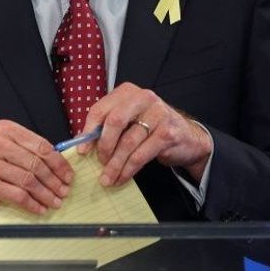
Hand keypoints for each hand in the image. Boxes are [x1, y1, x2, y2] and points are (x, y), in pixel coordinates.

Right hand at [0, 119, 72, 215]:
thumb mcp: (0, 144)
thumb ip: (24, 149)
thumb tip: (57, 164)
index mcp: (4, 130)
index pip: (40, 146)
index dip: (58, 163)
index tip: (68, 175)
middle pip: (36, 164)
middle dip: (54, 181)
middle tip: (64, 191)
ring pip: (28, 181)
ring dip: (46, 194)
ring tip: (55, 202)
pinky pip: (16, 195)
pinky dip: (32, 204)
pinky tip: (39, 208)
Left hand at [79, 82, 212, 186]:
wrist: (187, 138)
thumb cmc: (150, 127)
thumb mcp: (128, 120)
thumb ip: (107, 125)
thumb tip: (83, 142)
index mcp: (127, 92)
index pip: (101, 109)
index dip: (88, 131)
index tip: (83, 150)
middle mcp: (143, 98)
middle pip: (114, 122)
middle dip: (104, 146)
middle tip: (99, 162)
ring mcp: (158, 114)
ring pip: (128, 142)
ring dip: (115, 164)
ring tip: (108, 178)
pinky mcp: (168, 133)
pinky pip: (141, 155)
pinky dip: (128, 169)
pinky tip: (122, 177)